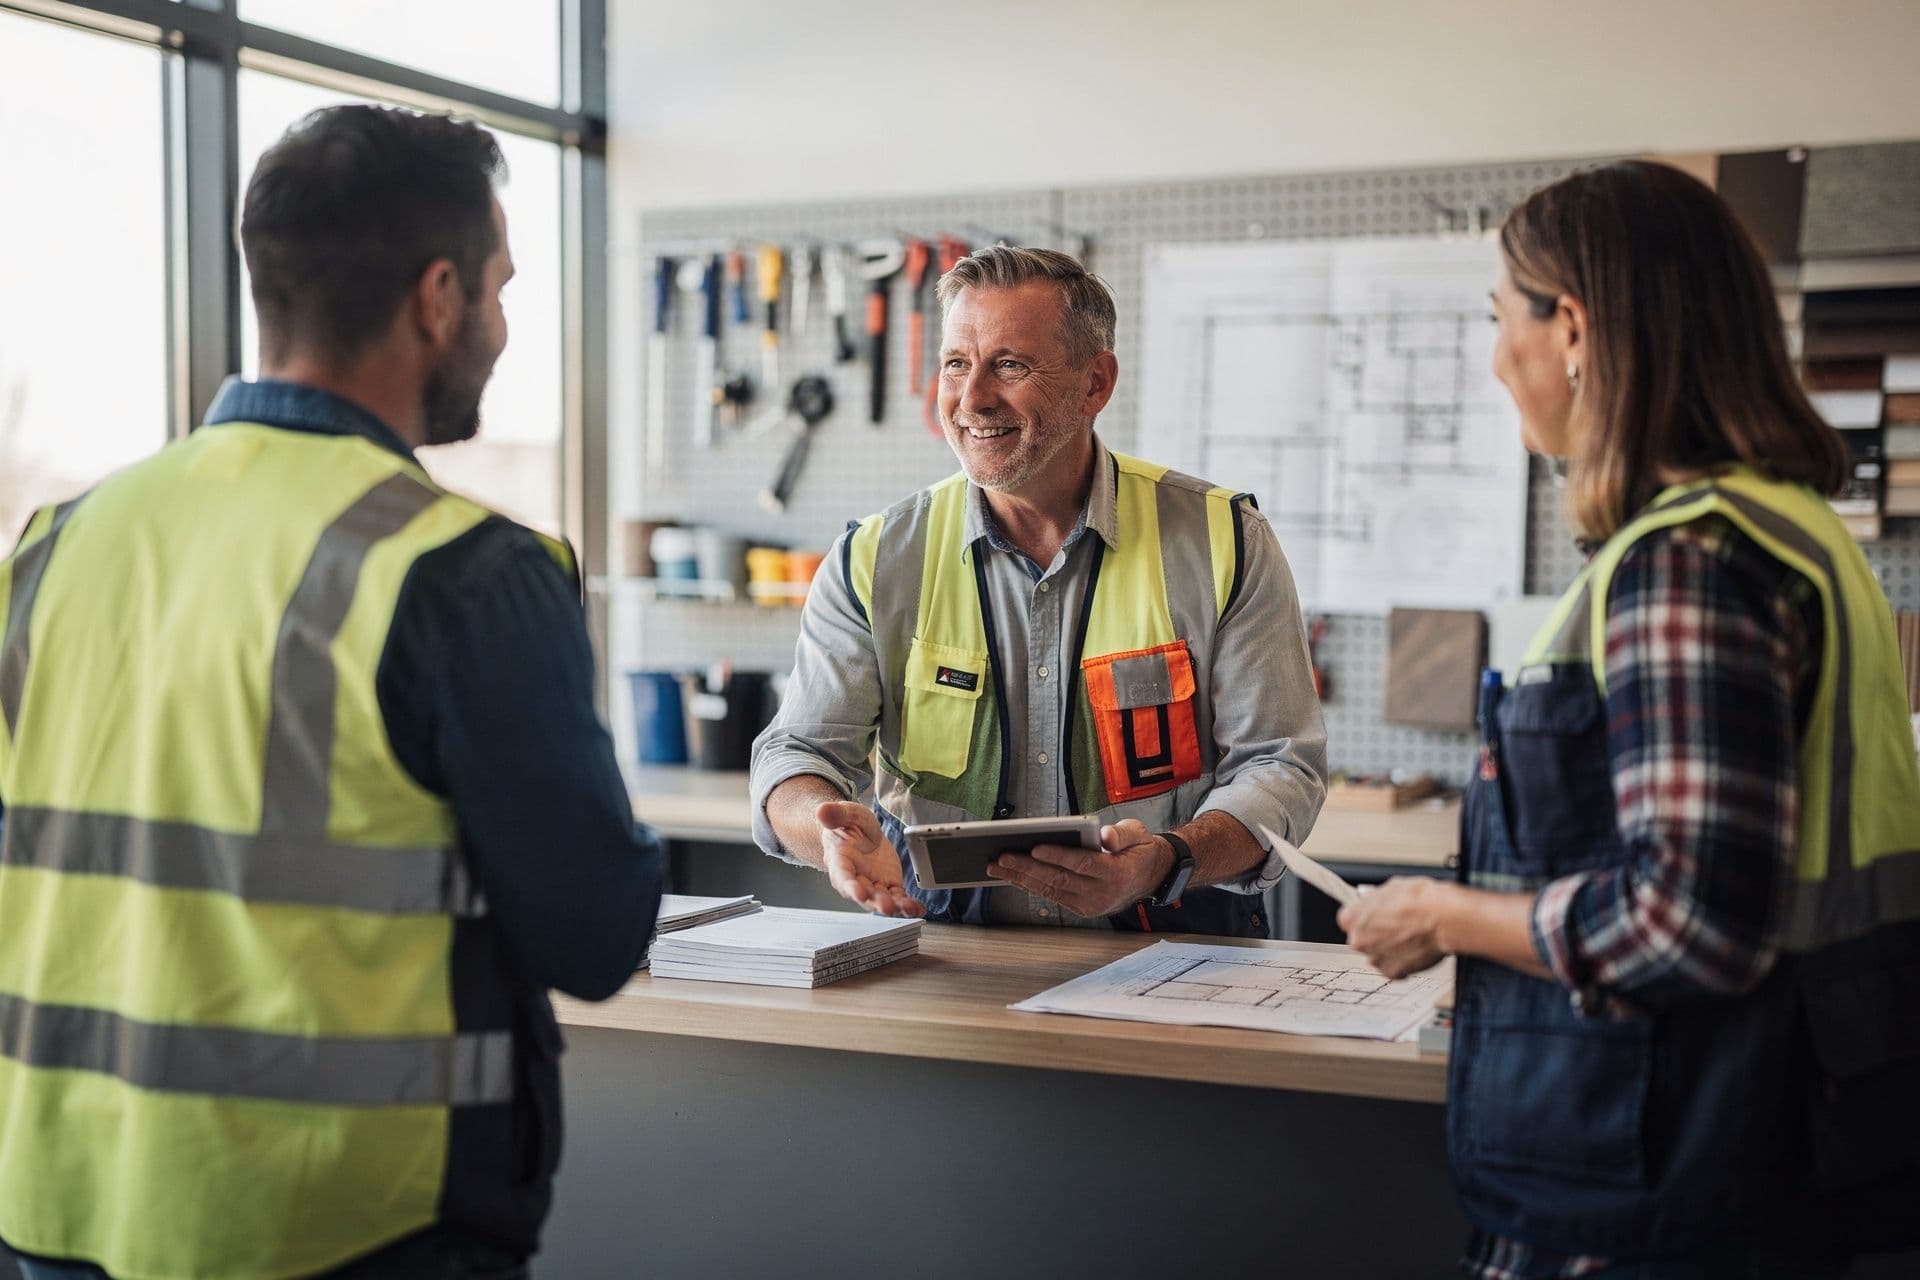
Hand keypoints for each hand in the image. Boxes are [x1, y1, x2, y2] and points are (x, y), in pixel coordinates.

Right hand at [815, 801, 924, 917]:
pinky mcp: (888, 884)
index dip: (850, 887)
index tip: (859, 893)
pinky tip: (918, 909)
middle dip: (876, 902)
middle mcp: (855, 879)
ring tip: (909, 909)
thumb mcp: (846, 814)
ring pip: (883, 899)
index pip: (843, 877)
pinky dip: (908, 904)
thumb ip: (836, 814)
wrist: (858, 833)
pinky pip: (898, 897)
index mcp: (840, 862)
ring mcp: (873, 884)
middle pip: (864, 894)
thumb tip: (822, 810)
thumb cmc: (848, 826)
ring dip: (895, 906)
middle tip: (887, 907)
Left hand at [987, 818, 1172, 918]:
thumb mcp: (1138, 833)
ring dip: (1021, 879)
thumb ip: (1122, 833)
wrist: (1151, 876)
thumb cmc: (1139, 850)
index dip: (1058, 856)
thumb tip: (1105, 835)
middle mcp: (1102, 892)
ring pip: (1051, 890)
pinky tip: (1013, 876)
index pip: (1082, 864)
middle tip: (1002, 858)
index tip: (1035, 847)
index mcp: (1117, 872)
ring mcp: (1091, 904)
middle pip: (1059, 879)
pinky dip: (1031, 886)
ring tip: (997, 867)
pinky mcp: (1082, 908)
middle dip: (1027, 868)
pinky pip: (1053, 896)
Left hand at [1337, 877, 1449, 977]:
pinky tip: (1413, 950)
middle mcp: (1359, 940)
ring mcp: (1375, 958)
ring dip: (1388, 950)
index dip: (1365, 917)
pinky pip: (1392, 969)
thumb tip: (1373, 900)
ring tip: (1409, 938)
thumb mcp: (1391, 887)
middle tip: (1396, 927)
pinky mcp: (1393, 971)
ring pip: (1377, 955)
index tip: (1375, 916)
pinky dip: (1401, 963)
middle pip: (1362, 939)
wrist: (1445, 919)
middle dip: (1376, 934)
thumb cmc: (1421, 900)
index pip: (1348, 920)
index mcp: (1353, 917)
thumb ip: (1375, 899)